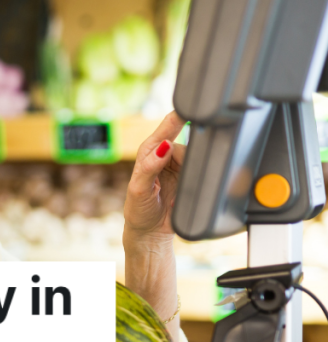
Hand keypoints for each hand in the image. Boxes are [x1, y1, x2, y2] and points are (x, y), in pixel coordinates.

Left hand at [124, 111, 187, 242]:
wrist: (151, 232)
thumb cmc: (138, 210)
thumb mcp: (138, 189)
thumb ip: (149, 167)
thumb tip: (164, 147)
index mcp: (149, 152)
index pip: (166, 128)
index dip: (178, 117)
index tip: (189, 109)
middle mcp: (165, 155)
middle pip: (187, 144)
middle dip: (188, 157)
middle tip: (180, 178)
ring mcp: (179, 166)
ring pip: (198, 157)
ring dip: (194, 171)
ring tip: (178, 190)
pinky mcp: (191, 178)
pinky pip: (203, 171)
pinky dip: (200, 178)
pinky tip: (187, 191)